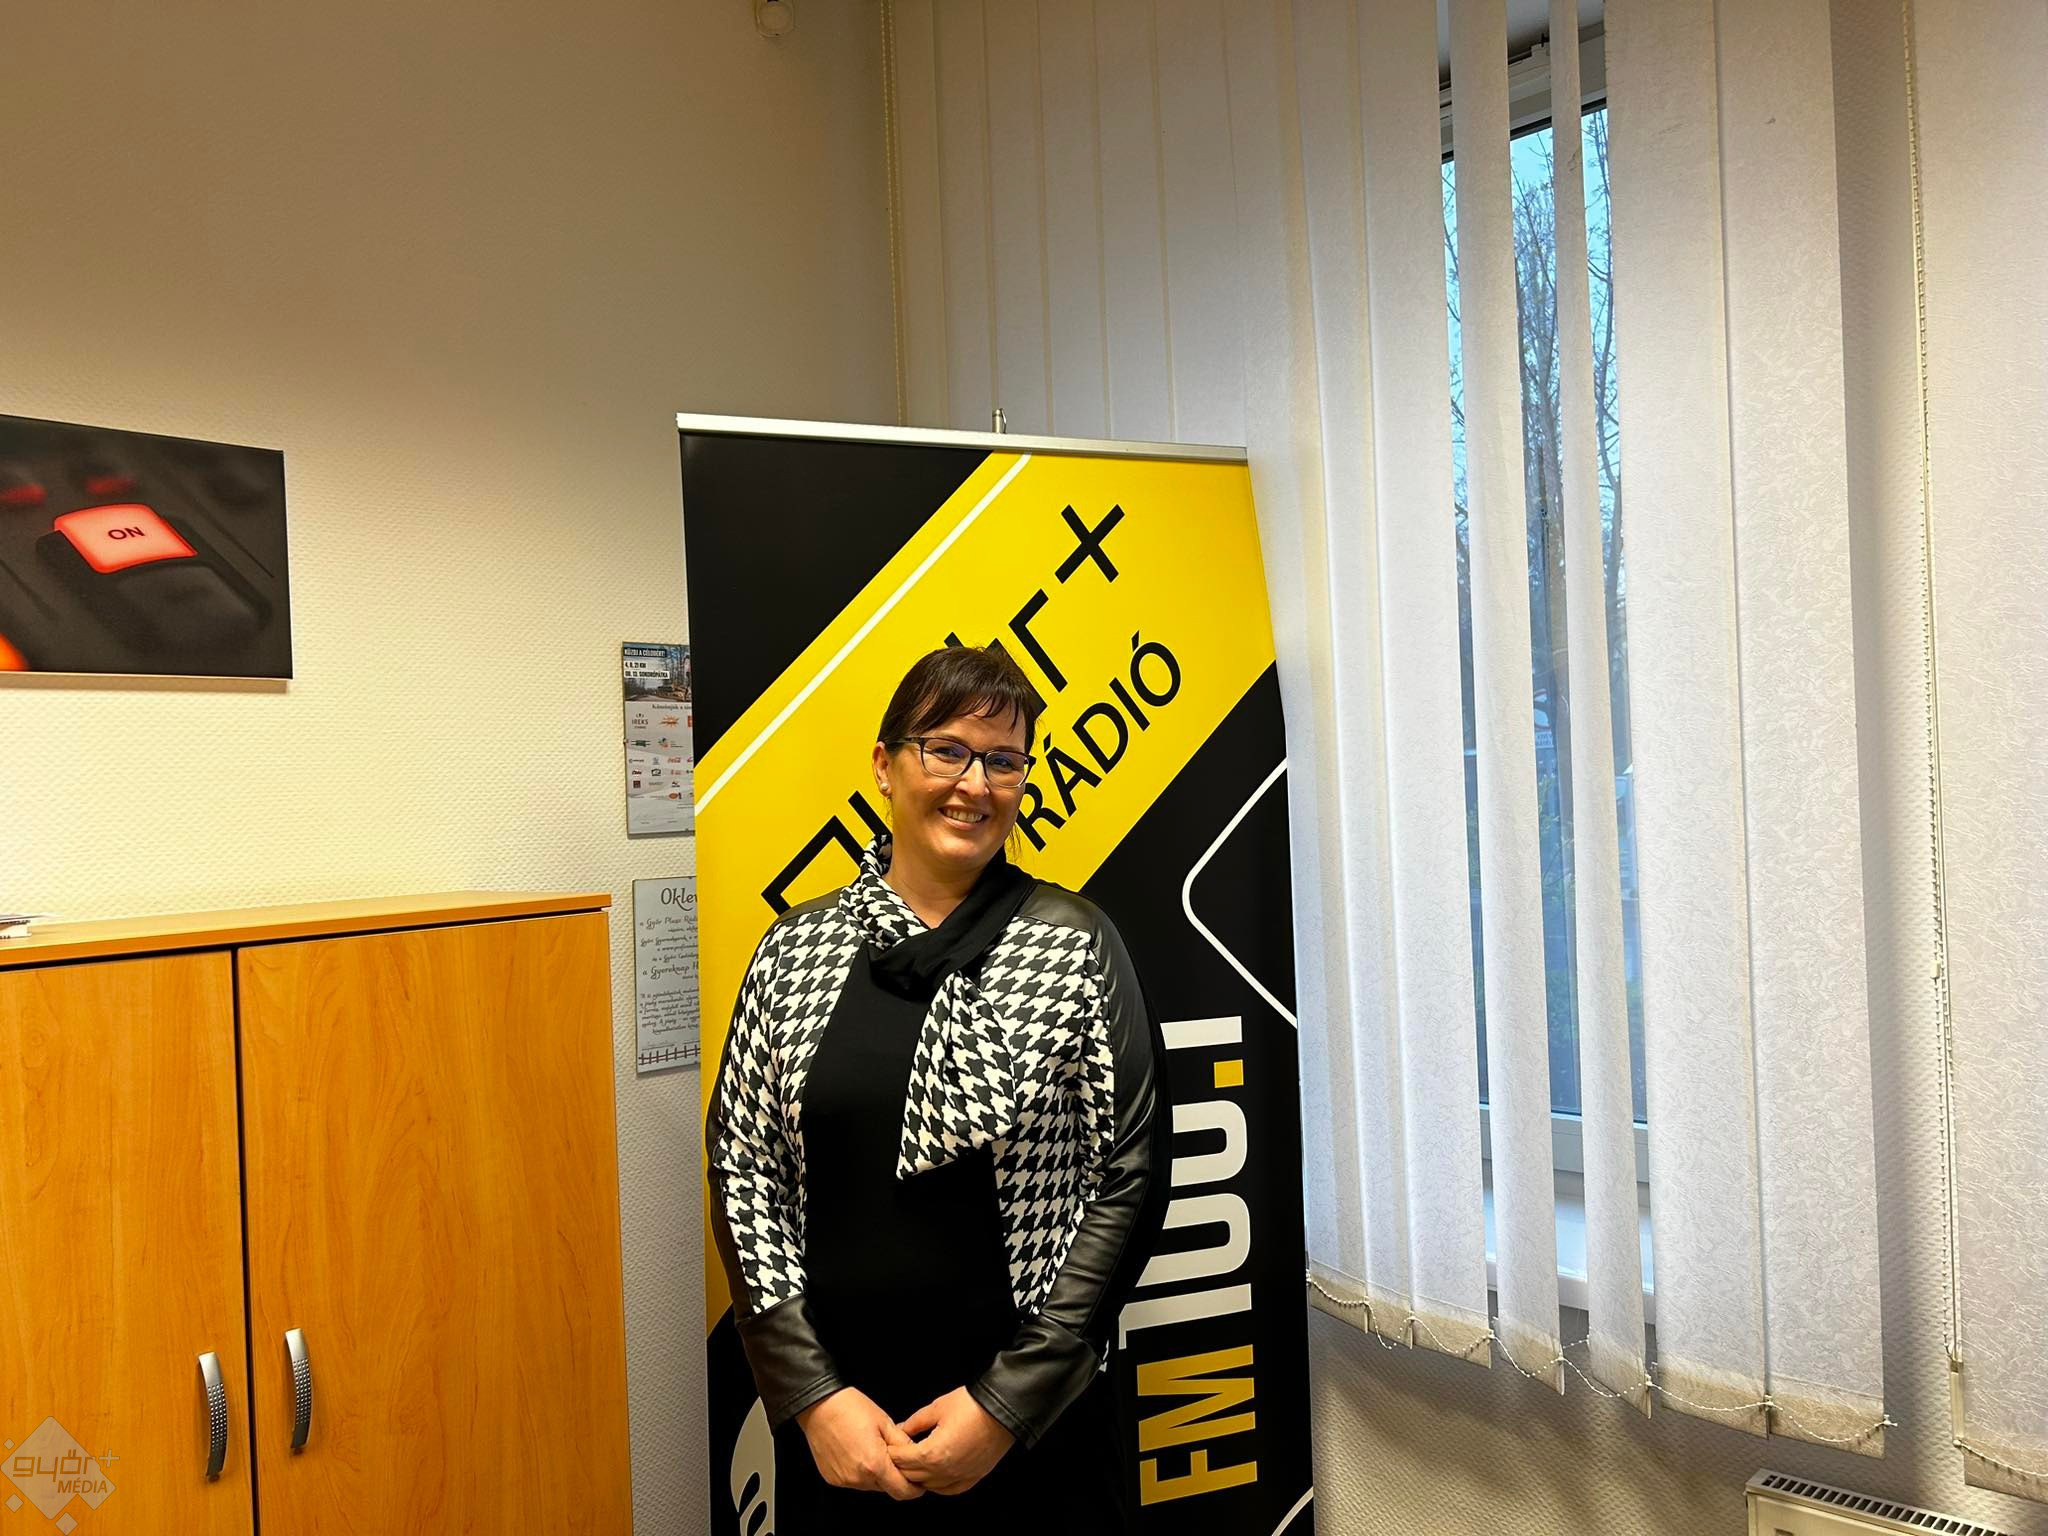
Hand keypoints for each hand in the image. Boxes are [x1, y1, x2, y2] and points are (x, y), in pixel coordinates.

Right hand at [795, 1388, 923, 1499]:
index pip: (902, 1491)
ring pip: (870, 1485)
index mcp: (874, 1465)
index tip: (919, 1482)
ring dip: (877, 1475)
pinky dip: (860, 1472)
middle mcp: (858, 1478)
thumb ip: (903, 1444)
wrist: (819, 1405)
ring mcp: (843, 1480)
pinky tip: (858, 1453)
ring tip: (873, 1450)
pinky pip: (854, 1481)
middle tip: (894, 1458)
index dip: (914, 1488)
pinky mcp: (832, 1478)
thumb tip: (916, 1456)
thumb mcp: (884, 1422)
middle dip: (895, 1478)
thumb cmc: (850, 1409)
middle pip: (886, 1489)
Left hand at [887, 1386, 1015, 1495]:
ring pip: (929, 1486)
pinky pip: (950, 1490)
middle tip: (898, 1453)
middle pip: (912, 1476)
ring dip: (919, 1476)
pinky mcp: (973, 1477)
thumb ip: (916, 1422)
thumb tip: (901, 1429)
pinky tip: (935, 1477)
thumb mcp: (938, 1408)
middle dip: (902, 1465)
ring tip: (915, 1463)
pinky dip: (939, 1485)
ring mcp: (960, 1476)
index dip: (892, 1451)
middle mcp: (945, 1471)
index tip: (889, 1445)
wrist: (1003, 1408)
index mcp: (933, 1453)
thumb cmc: (972, 1405)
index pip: (902, 1460)